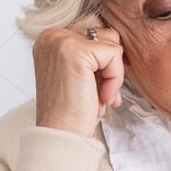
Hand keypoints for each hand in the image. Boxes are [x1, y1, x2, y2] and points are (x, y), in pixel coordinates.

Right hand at [32, 14, 126, 137]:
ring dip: (114, 75)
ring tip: (99, 97)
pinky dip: (115, 80)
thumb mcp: (81, 76)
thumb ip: (93, 56)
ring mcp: (61, 40)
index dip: (105, 64)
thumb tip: (119, 47)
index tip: (96, 89)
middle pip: (106, 36)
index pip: (95, 36)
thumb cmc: (73, 111)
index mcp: (51, 39)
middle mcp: (52, 35)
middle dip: (111, 68)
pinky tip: (101, 98)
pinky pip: (115, 55)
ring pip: (113, 45)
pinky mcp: (76, 51)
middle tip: (100, 94)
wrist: (61, 134)